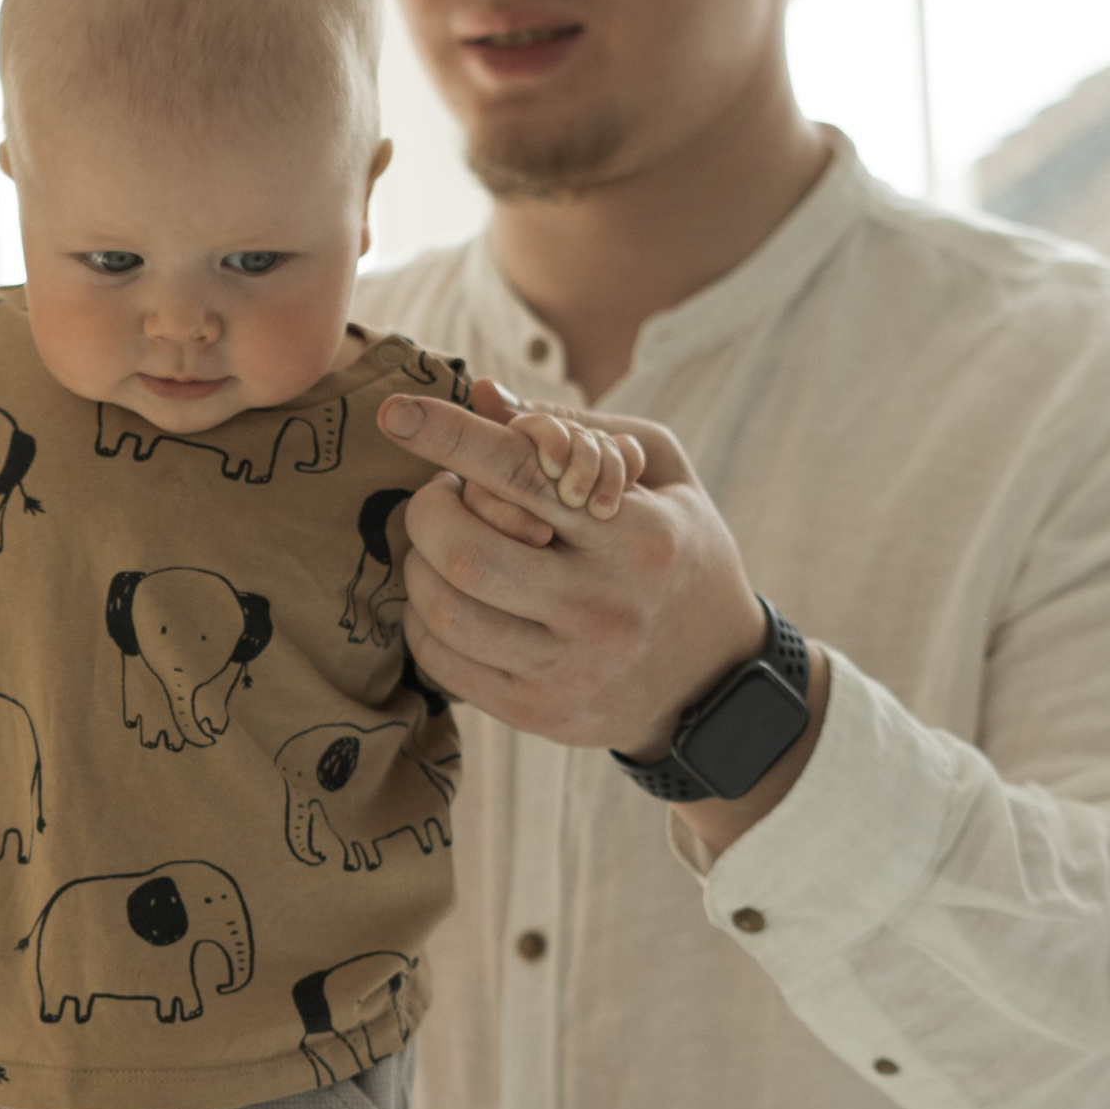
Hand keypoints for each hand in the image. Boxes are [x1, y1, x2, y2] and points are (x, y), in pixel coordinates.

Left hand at [377, 388, 768, 759]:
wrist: (713, 677)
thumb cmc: (676, 552)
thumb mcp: (659, 474)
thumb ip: (577, 429)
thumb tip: (481, 395)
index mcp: (637, 537)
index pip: (523, 476)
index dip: (451, 439)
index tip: (396, 411)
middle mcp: (601, 607)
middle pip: (464, 551)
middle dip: (428, 509)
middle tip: (441, 495)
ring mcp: (568, 669)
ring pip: (443, 611)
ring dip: (418, 564)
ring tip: (443, 544)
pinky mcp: (537, 713)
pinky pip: (441, 662)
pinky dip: (422, 619)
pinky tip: (446, 596)